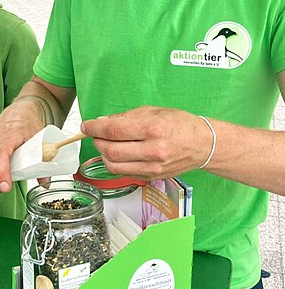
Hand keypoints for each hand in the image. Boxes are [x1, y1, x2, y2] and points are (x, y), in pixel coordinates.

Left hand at [81, 106, 211, 179]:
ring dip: (103, 154)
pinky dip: (115, 163)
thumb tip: (103, 121)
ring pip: (114, 166)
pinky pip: (124, 173)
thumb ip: (126, 117)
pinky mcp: (151, 177)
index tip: (86, 125)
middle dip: (97, 141)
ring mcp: (152, 167)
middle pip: (111, 151)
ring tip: (106, 144)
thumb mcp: (153, 111)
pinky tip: (118, 153)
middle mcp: (152, 150)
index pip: (114, 130)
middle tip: (95, 134)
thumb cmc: (180, 124)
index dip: (95, 127)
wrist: (203, 145)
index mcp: (152, 129)